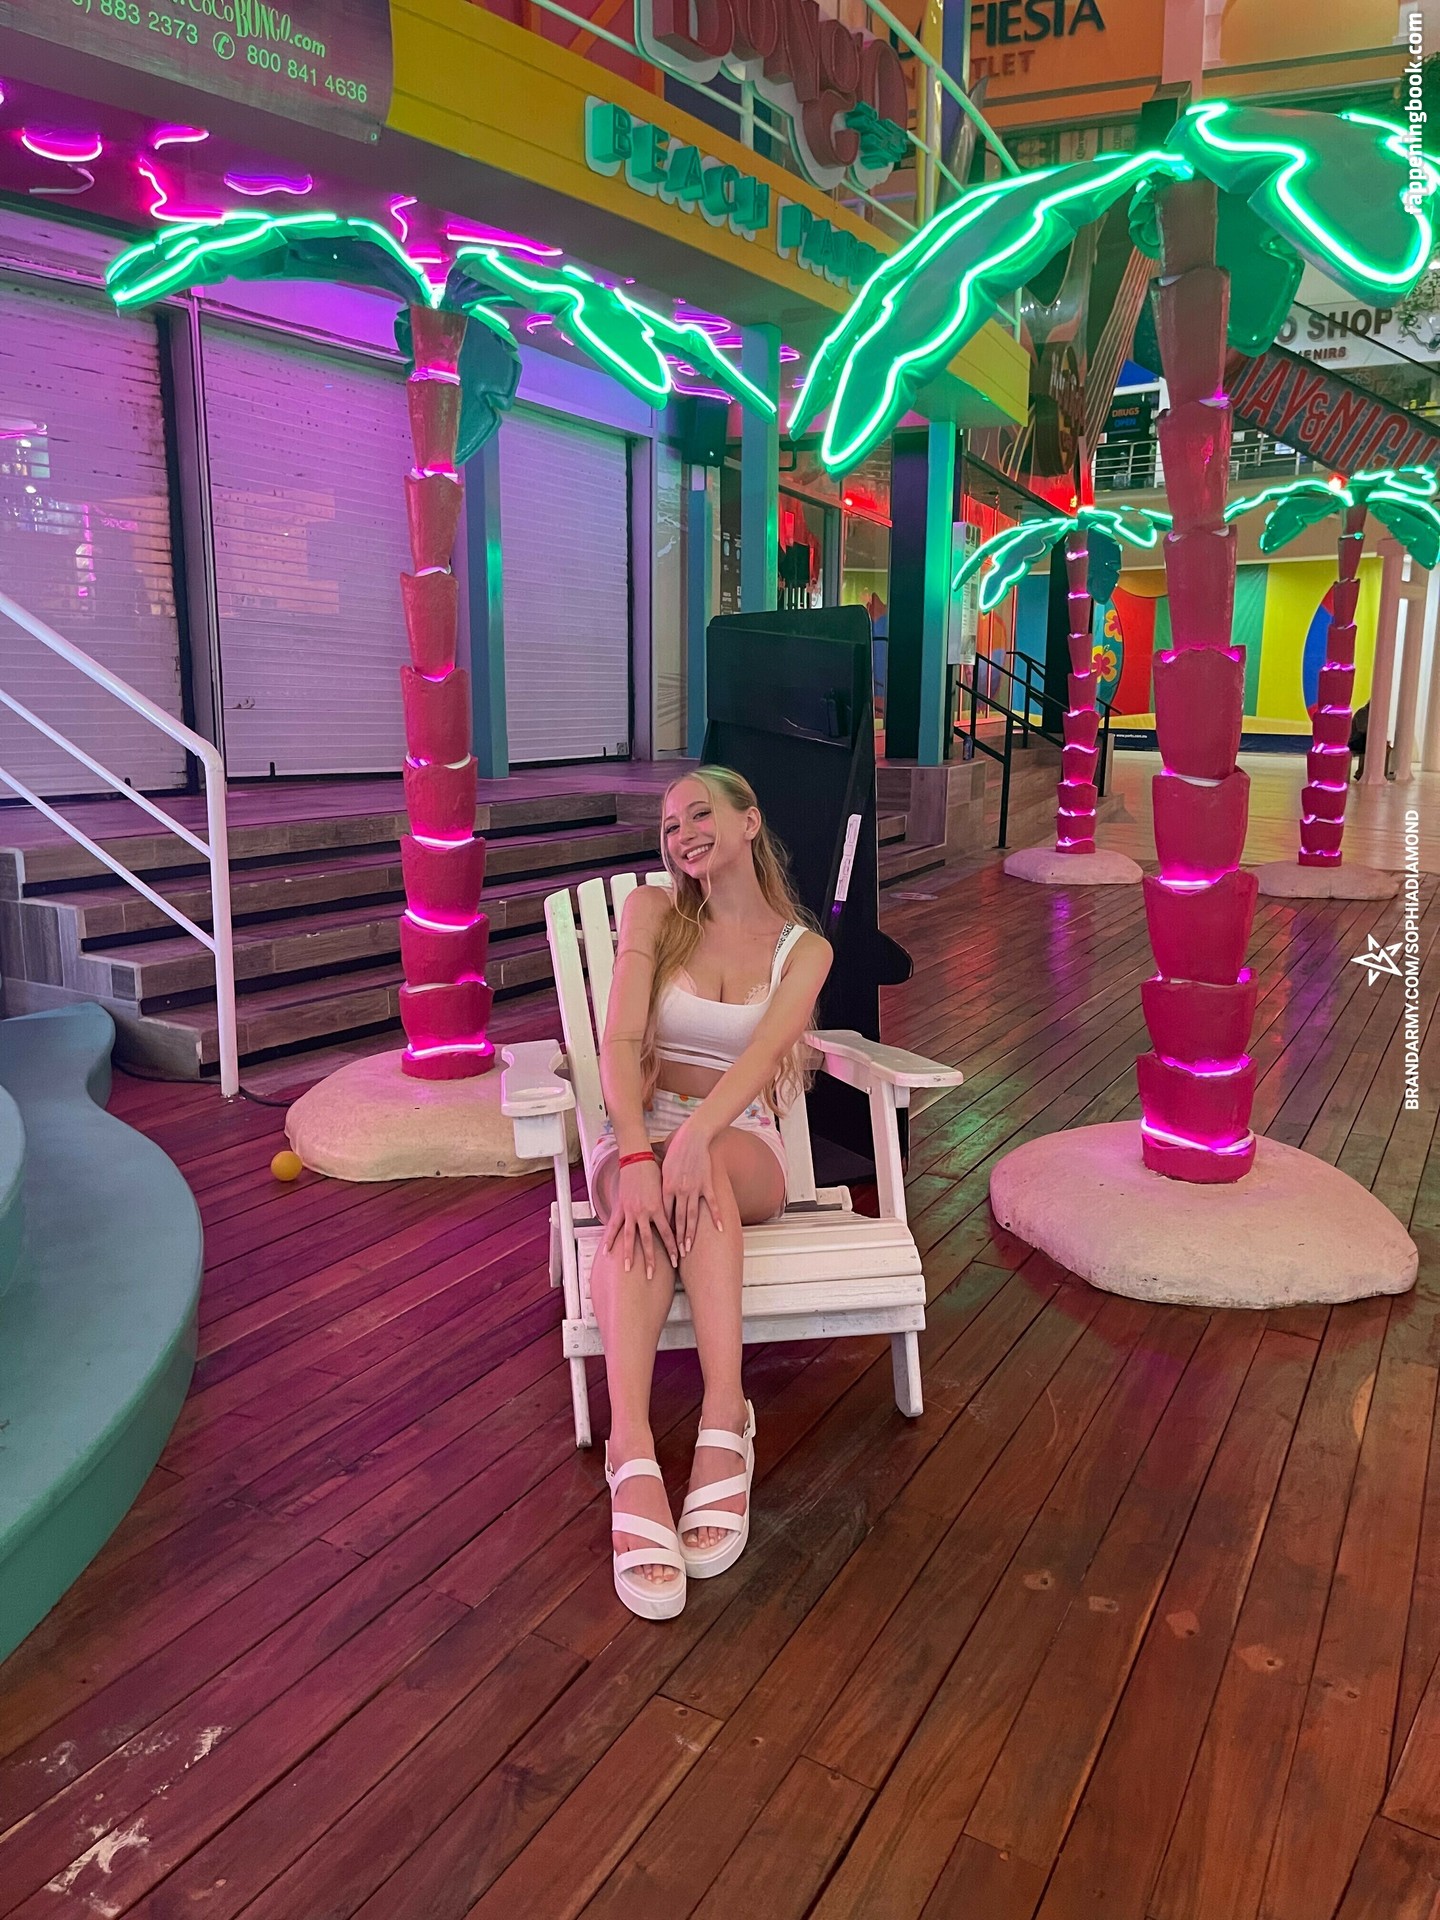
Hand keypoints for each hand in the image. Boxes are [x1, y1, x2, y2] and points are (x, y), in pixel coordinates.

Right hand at [603, 1156, 678, 1277]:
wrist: (638, 1158)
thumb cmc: (655, 1171)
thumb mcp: (666, 1189)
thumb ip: (669, 1206)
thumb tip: (677, 1219)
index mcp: (659, 1208)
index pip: (668, 1233)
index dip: (672, 1247)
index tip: (676, 1260)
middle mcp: (644, 1212)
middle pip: (649, 1240)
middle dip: (651, 1259)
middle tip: (651, 1274)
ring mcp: (631, 1211)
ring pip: (630, 1237)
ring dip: (629, 1254)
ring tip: (627, 1268)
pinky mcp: (621, 1208)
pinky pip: (614, 1226)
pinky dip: (609, 1239)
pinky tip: (606, 1251)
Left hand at [660, 1117, 721, 1256]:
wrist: (693, 1135)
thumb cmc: (676, 1149)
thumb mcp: (663, 1166)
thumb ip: (660, 1182)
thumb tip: (653, 1192)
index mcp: (666, 1187)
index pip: (663, 1214)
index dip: (662, 1230)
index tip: (661, 1243)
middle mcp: (679, 1190)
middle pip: (677, 1220)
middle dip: (676, 1239)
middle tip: (676, 1255)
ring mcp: (693, 1188)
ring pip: (691, 1215)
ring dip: (690, 1233)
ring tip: (689, 1248)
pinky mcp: (707, 1183)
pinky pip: (711, 1203)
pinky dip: (716, 1216)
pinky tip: (720, 1228)